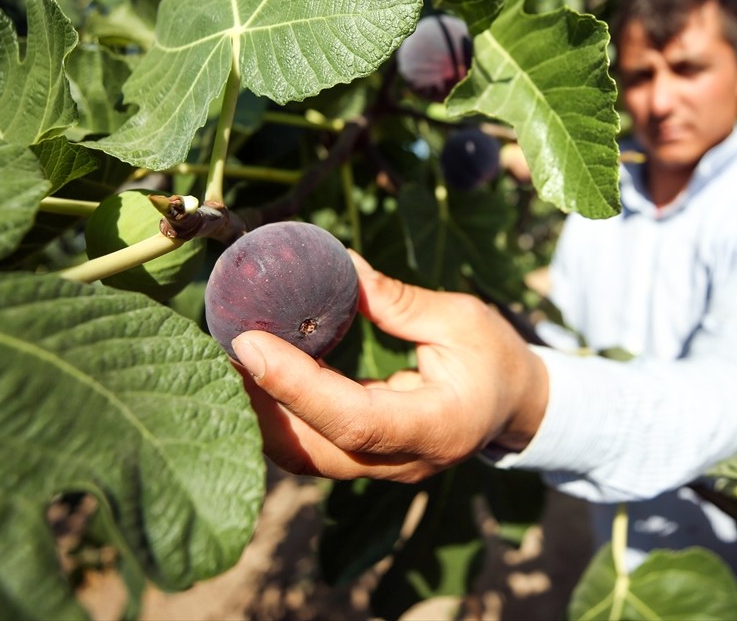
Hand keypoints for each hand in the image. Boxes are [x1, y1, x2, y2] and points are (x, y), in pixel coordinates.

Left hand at [230, 252, 548, 482]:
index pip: (354, 419)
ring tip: (228, 357)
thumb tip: (336, 265)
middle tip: (221, 344)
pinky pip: (308, 446)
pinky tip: (255, 373)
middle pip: (312, 450)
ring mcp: (380, 470)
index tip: (250, 343)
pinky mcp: (363, 461)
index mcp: (437, 427)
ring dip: (259, 411)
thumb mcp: (461, 319)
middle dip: (259, 403)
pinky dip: (276, 413)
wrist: (515, 405)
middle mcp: (403, 462)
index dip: (297, 386)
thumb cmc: (495, 357)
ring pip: (302, 456)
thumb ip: (397, 302)